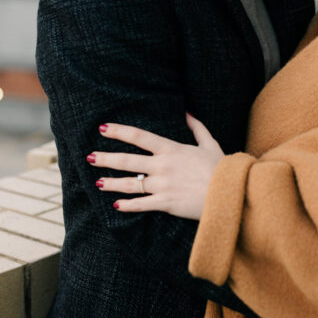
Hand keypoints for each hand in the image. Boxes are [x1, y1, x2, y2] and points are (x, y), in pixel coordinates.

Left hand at [89, 113, 223, 219]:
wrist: (229, 193)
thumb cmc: (221, 168)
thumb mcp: (210, 143)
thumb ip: (197, 127)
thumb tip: (187, 112)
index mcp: (172, 149)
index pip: (140, 137)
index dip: (119, 132)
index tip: (103, 128)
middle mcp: (163, 166)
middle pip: (128, 160)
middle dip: (106, 158)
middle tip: (89, 157)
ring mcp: (162, 185)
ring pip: (130, 184)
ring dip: (111, 183)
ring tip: (97, 182)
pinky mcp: (165, 203)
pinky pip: (141, 204)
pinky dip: (127, 205)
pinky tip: (116, 205)